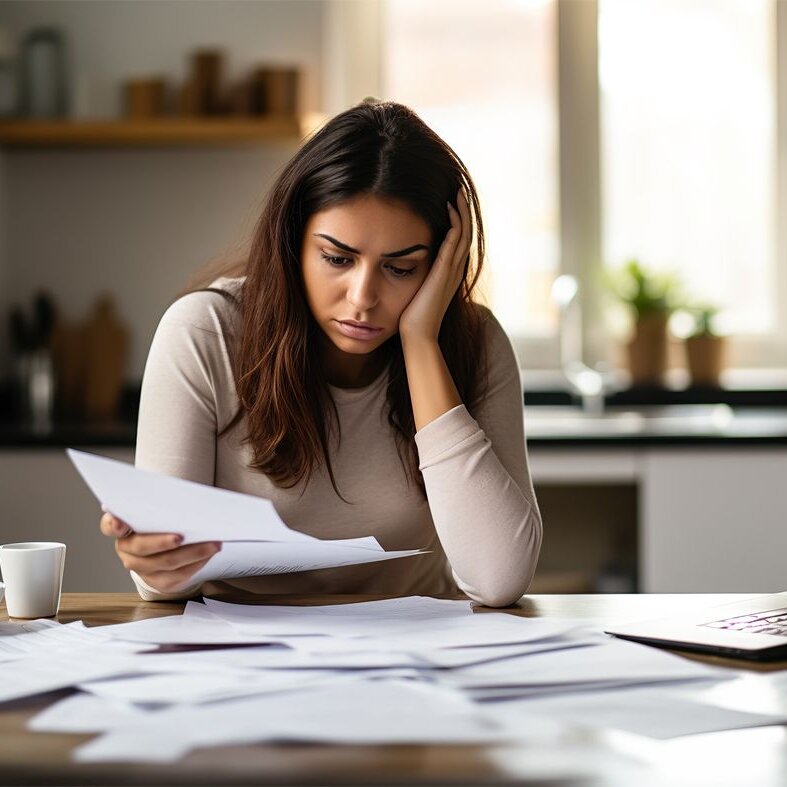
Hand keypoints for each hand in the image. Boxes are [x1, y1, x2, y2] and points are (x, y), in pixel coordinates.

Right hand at [99, 510, 220, 594]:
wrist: (166, 546)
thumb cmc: (162, 521)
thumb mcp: (158, 509)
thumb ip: (162, 504)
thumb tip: (183, 501)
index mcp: (122, 528)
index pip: (110, 526)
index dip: (113, 524)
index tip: (120, 522)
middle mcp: (127, 550)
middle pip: (142, 547)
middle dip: (163, 541)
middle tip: (182, 536)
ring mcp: (141, 568)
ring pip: (166, 563)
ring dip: (193, 552)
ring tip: (213, 543)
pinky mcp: (159, 581)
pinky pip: (178, 576)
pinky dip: (197, 563)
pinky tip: (209, 554)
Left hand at [398, 187, 470, 343]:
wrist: (417, 336)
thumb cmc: (412, 317)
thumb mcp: (415, 289)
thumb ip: (414, 275)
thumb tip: (399, 264)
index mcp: (449, 272)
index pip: (458, 240)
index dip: (458, 220)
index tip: (450, 201)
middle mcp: (455, 269)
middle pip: (465, 233)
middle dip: (463, 211)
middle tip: (458, 189)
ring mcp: (452, 271)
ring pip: (463, 235)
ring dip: (461, 212)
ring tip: (456, 193)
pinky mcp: (444, 274)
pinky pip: (453, 244)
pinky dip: (454, 226)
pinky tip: (448, 210)